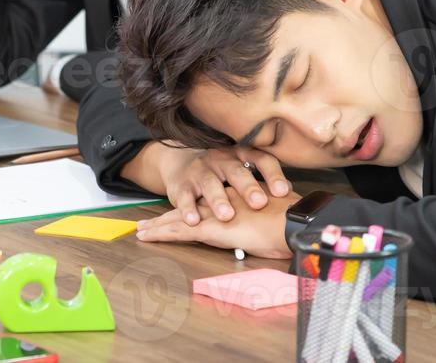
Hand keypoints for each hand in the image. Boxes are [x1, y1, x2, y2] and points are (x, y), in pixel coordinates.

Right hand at [126, 141, 289, 224]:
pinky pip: (185, 196)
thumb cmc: (223, 175)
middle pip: (237, 171)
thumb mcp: (245, 172)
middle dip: (248, 187)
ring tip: (227, 215)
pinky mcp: (182, 184)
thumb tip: (297, 201)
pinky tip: (193, 220)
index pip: (262, 160)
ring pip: (210, 183)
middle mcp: (222, 159)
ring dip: (218, 199)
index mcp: (242, 155)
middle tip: (258, 202)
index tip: (283, 191)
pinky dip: (188, 208)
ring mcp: (201, 170)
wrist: (183, 165)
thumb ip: (265, 185)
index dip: (273, 174)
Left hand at [136, 186, 299, 259]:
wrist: (294, 220)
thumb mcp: (276, 220)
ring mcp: (212, 214)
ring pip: (177, 218)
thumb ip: (266, 221)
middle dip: (169, 215)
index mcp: (236, 200)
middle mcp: (220, 203)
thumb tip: (272, 230)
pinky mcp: (208, 228)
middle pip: (189, 208)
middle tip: (149, 221)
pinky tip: (145, 236)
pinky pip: (177, 231)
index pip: (210, 202)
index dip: (195, 206)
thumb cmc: (293, 223)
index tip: (185, 210)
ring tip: (141, 229)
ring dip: (158, 224)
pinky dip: (160, 233)